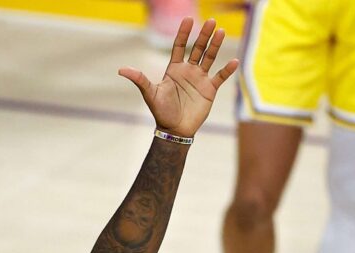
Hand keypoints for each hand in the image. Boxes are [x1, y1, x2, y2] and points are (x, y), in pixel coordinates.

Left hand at [118, 18, 238, 137]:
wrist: (174, 130)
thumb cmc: (161, 112)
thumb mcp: (150, 93)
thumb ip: (139, 79)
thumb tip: (121, 69)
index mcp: (174, 69)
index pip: (179, 46)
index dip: (183, 33)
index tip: (188, 19)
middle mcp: (188, 71)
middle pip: (197, 48)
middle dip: (204, 35)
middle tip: (212, 21)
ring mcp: (200, 79)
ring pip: (209, 58)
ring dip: (216, 45)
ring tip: (222, 31)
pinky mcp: (210, 89)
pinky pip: (220, 76)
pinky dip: (227, 69)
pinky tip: (234, 60)